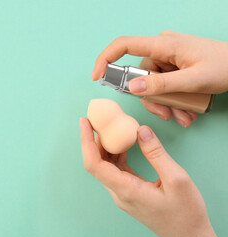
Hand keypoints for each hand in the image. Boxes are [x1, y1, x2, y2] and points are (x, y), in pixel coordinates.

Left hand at [79, 118, 217, 236]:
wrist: (189, 236)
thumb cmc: (186, 213)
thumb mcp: (177, 179)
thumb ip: (156, 153)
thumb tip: (140, 130)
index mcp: (126, 190)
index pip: (94, 164)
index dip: (86, 142)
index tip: (85, 123)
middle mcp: (119, 193)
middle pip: (97, 163)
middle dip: (93, 140)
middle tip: (96, 120)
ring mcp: (123, 194)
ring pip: (106, 167)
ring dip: (105, 147)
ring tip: (109, 128)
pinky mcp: (129, 193)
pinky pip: (116, 171)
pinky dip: (117, 155)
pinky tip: (124, 144)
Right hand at [92, 31, 227, 126]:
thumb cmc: (226, 65)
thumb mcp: (193, 79)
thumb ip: (161, 84)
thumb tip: (132, 88)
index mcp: (163, 45)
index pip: (124, 45)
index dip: (105, 59)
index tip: (96, 77)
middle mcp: (162, 49)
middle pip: (141, 77)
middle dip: (154, 100)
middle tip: (169, 116)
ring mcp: (168, 57)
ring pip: (153, 85)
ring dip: (166, 104)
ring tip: (184, 117)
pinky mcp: (174, 65)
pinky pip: (163, 84)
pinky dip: (172, 99)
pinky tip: (186, 110)